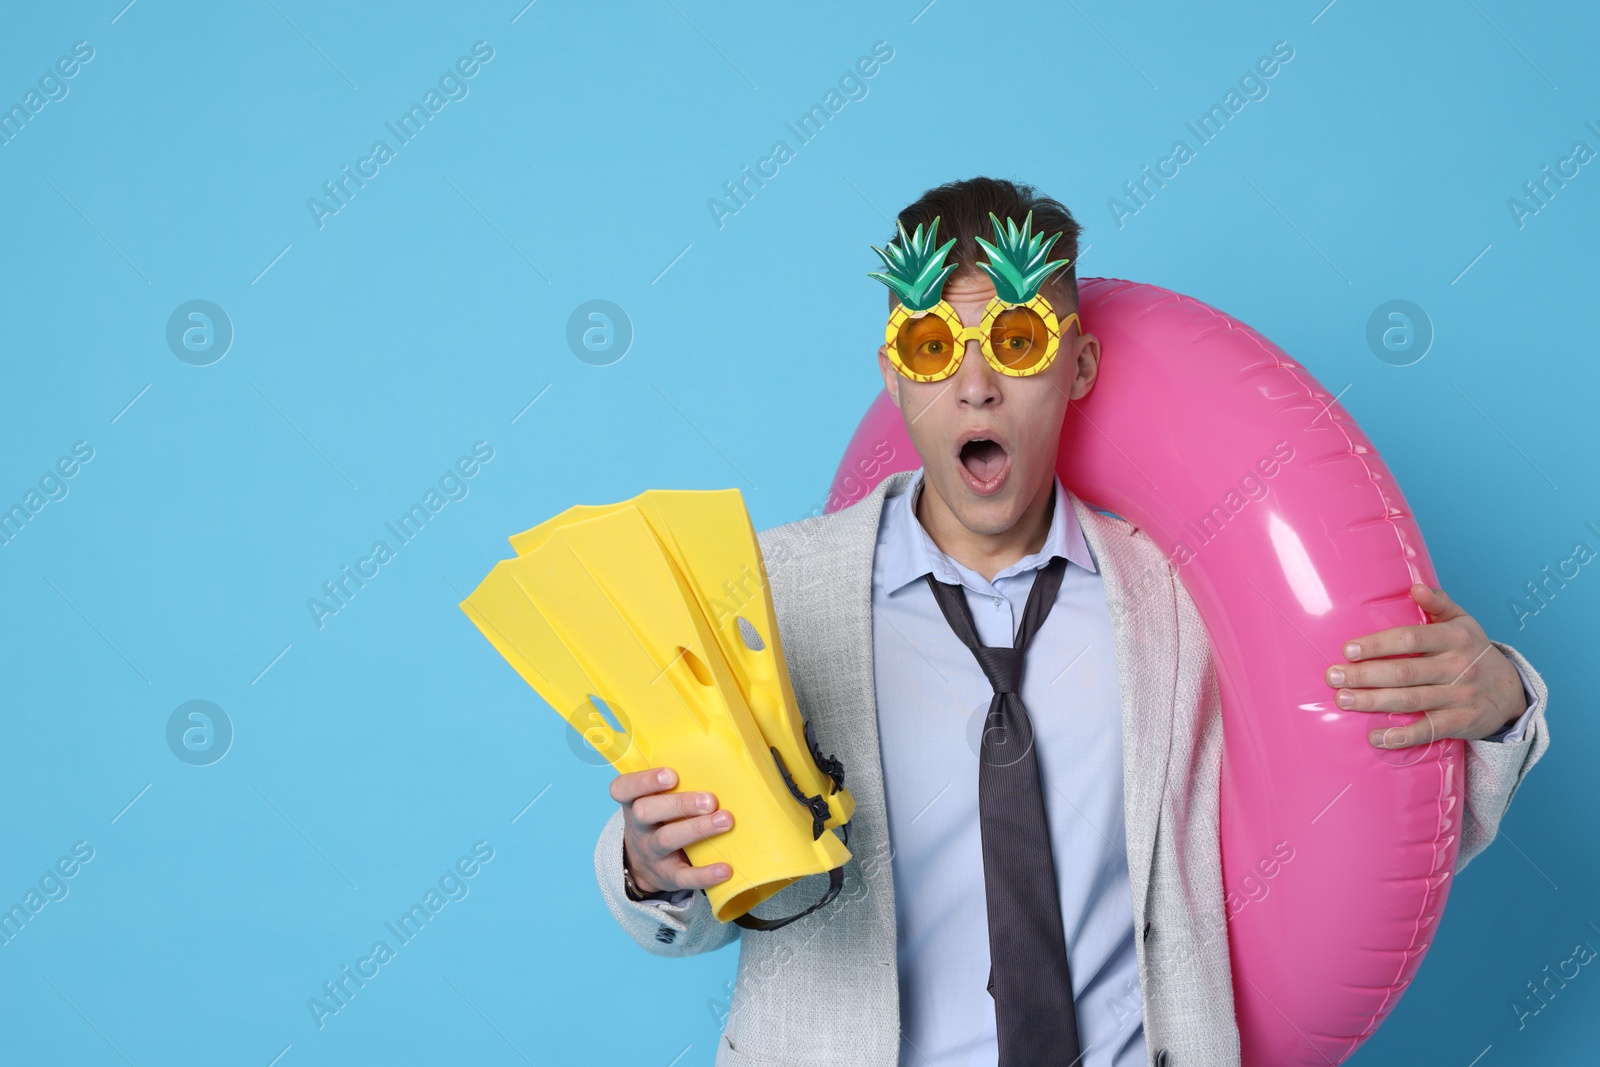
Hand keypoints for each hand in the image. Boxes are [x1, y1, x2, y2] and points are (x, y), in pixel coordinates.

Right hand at [610, 766, 734, 894]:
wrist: (644, 865)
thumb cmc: (660, 820)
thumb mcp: (655, 801)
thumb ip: (675, 784)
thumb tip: (718, 761)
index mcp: (633, 803)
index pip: (623, 789)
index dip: (644, 781)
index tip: (671, 775)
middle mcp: (639, 828)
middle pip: (646, 812)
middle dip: (679, 804)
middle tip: (710, 800)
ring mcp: (651, 853)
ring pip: (666, 839)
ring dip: (697, 829)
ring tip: (725, 821)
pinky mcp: (667, 876)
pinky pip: (683, 877)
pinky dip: (705, 874)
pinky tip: (725, 868)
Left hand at [1325, 583, 1526, 748]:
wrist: (1510, 691)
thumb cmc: (1473, 651)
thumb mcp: (1462, 622)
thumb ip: (1438, 603)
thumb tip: (1414, 587)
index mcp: (1455, 638)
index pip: (1410, 638)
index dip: (1378, 644)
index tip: (1348, 650)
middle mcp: (1458, 667)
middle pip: (1404, 672)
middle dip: (1364, 675)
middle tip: (1333, 677)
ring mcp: (1460, 697)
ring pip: (1411, 701)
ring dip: (1373, 702)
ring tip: (1343, 700)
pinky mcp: (1461, 723)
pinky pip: (1428, 730)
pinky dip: (1401, 736)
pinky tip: (1375, 737)